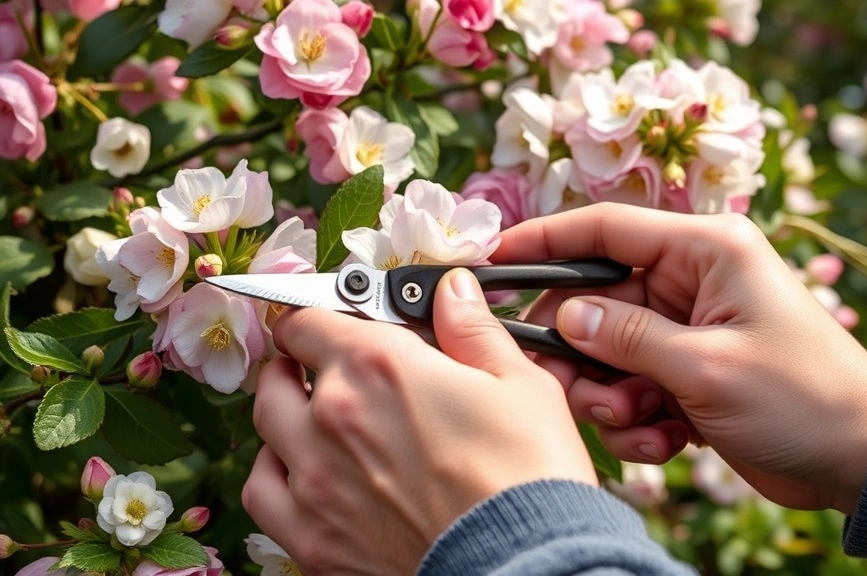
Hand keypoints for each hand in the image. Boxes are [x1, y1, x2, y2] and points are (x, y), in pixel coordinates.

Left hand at [242, 269, 596, 574]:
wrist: (523, 564)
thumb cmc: (529, 475)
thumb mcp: (520, 383)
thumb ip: (473, 329)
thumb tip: (452, 290)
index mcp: (379, 365)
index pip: (311, 319)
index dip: (320, 313)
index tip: (333, 320)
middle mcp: (332, 415)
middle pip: (279, 371)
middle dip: (298, 360)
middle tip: (324, 364)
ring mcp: (314, 480)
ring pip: (266, 426)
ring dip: (283, 411)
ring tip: (312, 415)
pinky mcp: (312, 538)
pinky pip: (261, 491)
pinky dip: (273, 472)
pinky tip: (299, 472)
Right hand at [494, 204, 866, 514]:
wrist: (860, 460)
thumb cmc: (803, 398)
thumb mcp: (707, 366)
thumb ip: (627, 337)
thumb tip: (565, 317)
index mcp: (705, 250)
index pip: (605, 229)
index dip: (543, 242)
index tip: (491, 261)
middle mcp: (690, 280)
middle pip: (595, 299)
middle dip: (580, 352)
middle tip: (573, 393)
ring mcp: (685, 328)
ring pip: (605, 350)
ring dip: (608, 395)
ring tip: (641, 425)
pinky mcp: (684, 371)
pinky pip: (628, 385)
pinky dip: (633, 420)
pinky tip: (665, 442)